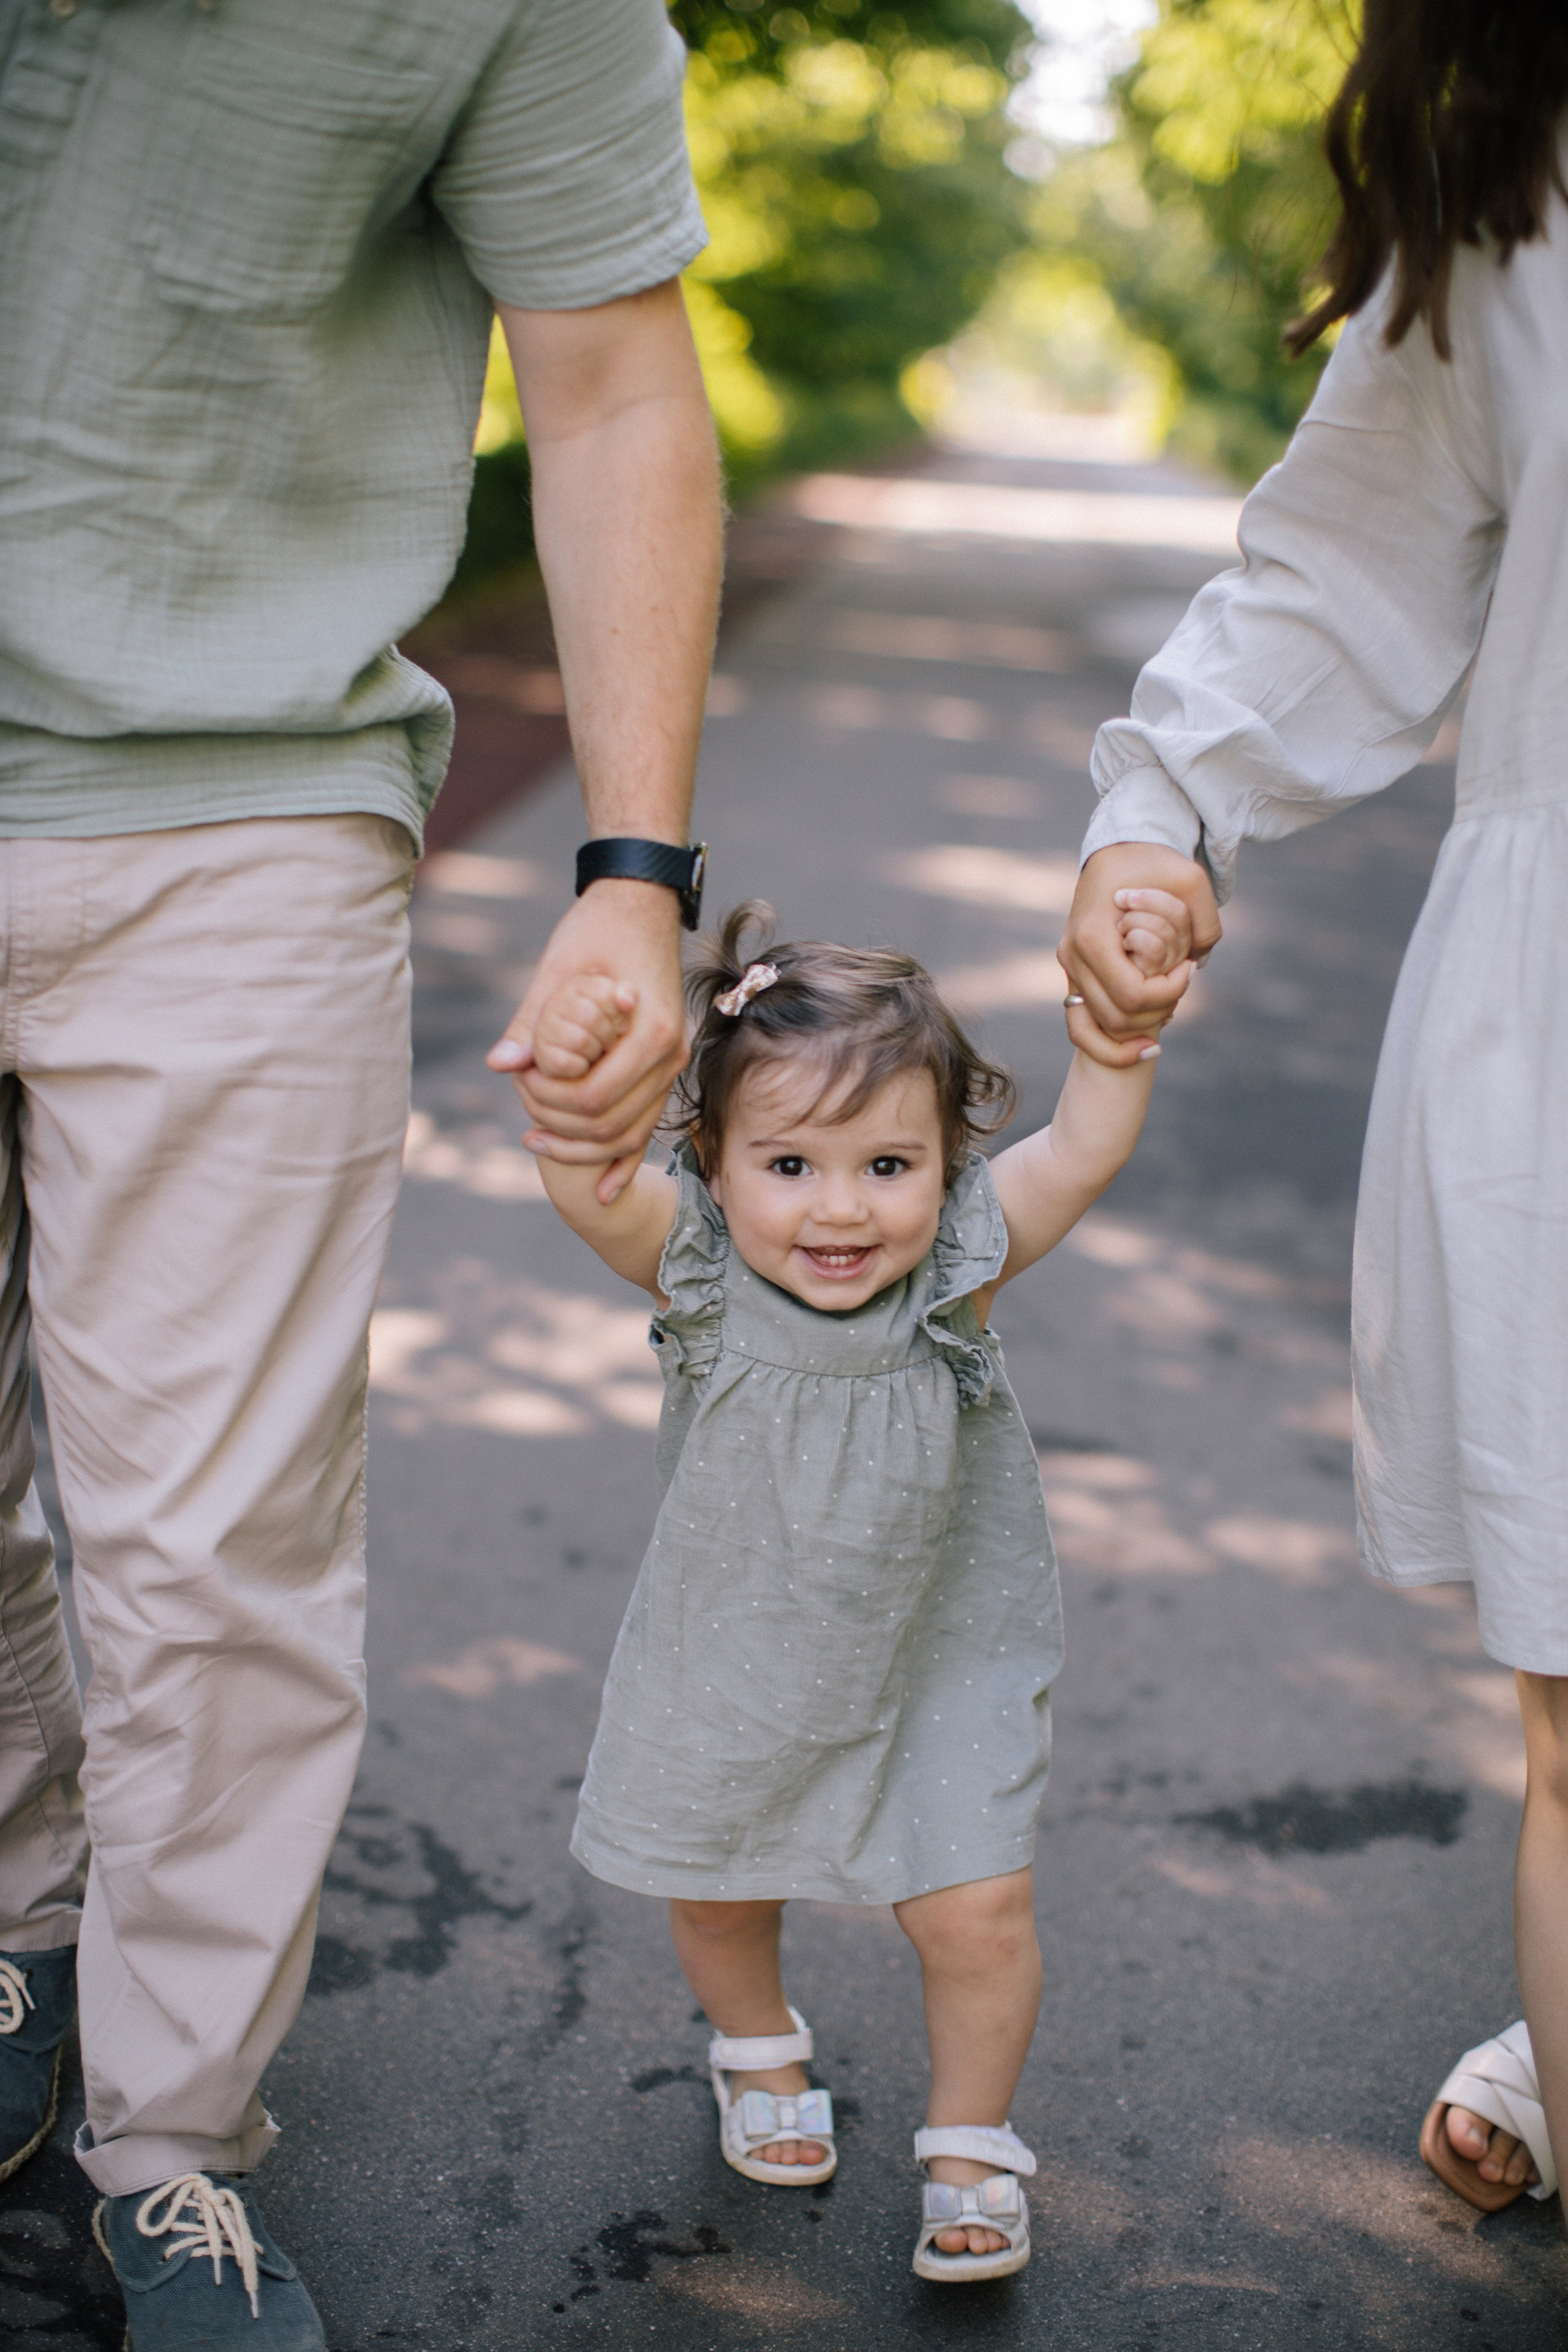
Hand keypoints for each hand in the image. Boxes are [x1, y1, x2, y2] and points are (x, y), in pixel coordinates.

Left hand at [487, 880, 686, 1202]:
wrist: (640, 902)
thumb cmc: (597, 929)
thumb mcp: (557, 969)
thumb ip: (531, 1021)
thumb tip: (501, 1065)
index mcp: (649, 1033)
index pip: (595, 1098)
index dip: (551, 1105)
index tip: (520, 1087)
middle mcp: (670, 1055)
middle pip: (612, 1124)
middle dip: (562, 1129)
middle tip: (522, 1115)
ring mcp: (673, 1064)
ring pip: (629, 1134)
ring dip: (584, 1149)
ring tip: (536, 1140)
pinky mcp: (665, 1066)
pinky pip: (647, 1124)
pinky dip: (626, 1161)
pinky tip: (604, 1190)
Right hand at [1059, 844, 1219, 1066]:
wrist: (1118, 850)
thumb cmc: (1153, 862)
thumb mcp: (1191, 880)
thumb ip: (1205, 923)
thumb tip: (1199, 964)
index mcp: (1093, 935)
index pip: (1132, 995)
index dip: (1169, 992)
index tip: (1189, 967)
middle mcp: (1073, 956)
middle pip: (1118, 1019)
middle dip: (1159, 1011)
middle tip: (1182, 983)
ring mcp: (1069, 969)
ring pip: (1101, 1027)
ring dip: (1141, 1026)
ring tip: (1169, 1004)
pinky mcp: (1074, 976)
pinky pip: (1082, 1028)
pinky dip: (1110, 1046)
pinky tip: (1147, 1046)